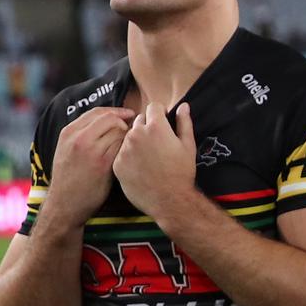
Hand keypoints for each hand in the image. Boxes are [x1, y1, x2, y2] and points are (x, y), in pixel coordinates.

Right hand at [45, 106, 136, 226]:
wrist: (64, 205)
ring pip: (119, 131)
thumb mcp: (67, 150)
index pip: (97, 111)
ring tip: (131, 146)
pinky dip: (128, 149)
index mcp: (69, 132)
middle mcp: (78, 138)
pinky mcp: (102, 163)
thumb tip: (108, 120)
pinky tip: (129, 156)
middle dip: (125, 122)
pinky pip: (122, 147)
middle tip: (134, 130)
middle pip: (110, 118)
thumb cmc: (69, 180)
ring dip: (128, 136)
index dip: (116, 111)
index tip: (128, 115)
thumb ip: (82, 134)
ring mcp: (90, 150)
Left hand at [113, 102, 197, 220]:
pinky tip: (140, 167)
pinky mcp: (117, 163)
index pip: (153, 107)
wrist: (169, 200)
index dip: (161, 113)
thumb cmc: (182, 172)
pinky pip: (121, 152)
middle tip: (158, 143)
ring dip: (137, 141)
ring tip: (149, 157)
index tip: (165, 122)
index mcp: (156, 127)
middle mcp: (137, 134)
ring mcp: (124, 149)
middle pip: (139, 120)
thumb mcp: (188, 146)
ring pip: (129, 136)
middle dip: (148, 126)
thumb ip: (184, 122)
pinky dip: (129, 156)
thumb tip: (183, 105)